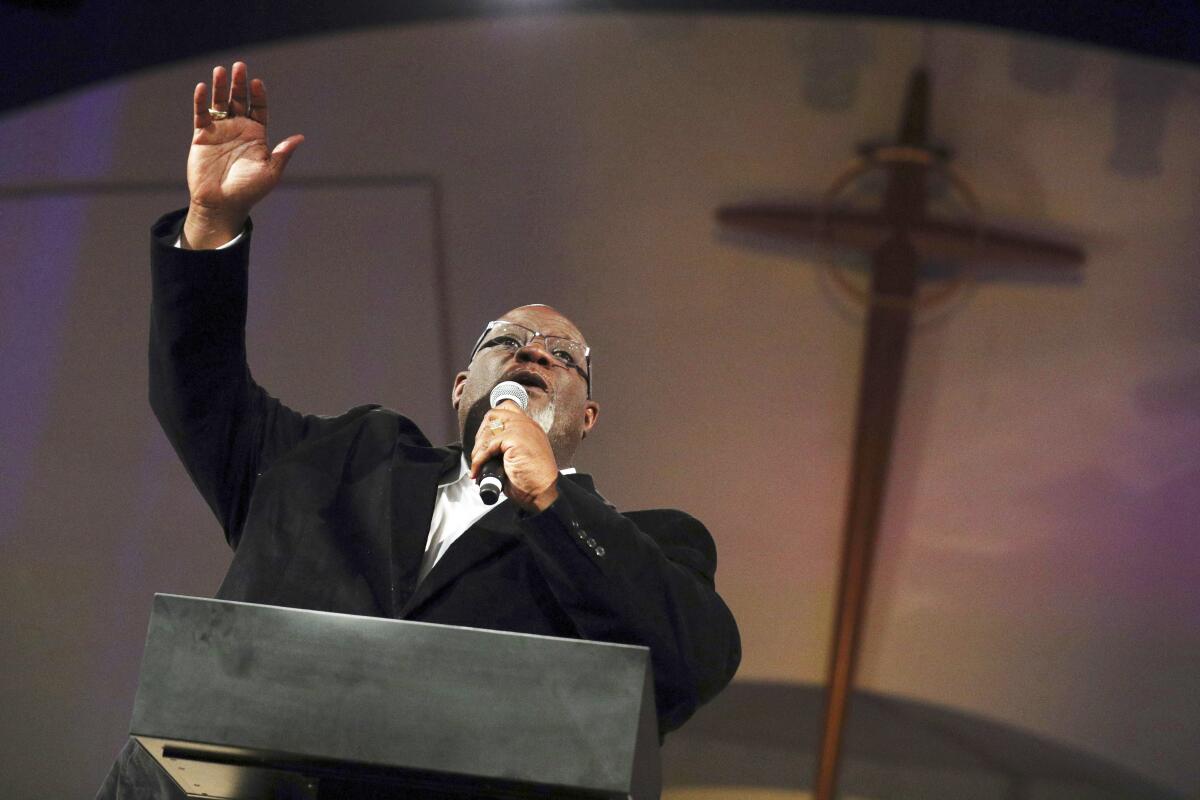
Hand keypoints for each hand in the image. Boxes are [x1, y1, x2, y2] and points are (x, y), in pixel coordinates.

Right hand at [181, 62, 303, 248]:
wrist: (222, 204)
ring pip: (220, 103)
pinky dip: (201, 102)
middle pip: (239, 100)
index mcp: (257, 135)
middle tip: (239, 67)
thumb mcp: (270, 172)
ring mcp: (220, 130)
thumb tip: (300, 138)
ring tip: (221, 71)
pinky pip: (201, 115)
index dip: (258, 95)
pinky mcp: (202, 136)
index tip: (257, 83)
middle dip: (239, 84)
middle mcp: (239, 129)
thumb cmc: (249, 191)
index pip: (259, 108)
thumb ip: (282, 153)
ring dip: (220, 87)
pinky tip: (203, 88)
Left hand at [469, 404, 559, 511]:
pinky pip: (488, 445)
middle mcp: (527, 424)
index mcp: (530, 427)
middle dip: (481, 433)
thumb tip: (482, 449)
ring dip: (478, 447)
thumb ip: (506, 446)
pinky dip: (479, 459)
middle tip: (479, 452)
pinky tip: (479, 470)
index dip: (491, 422)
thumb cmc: (532, 481)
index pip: (506, 408)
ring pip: (489, 428)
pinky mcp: (516, 438)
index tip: (485, 441)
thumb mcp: (519, 456)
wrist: (543, 492)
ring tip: (477, 463)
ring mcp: (522, 429)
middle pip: (494, 414)